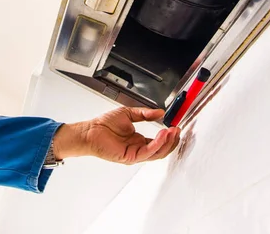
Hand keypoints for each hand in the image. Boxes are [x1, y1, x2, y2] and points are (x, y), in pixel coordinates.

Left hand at [53, 107, 180, 164]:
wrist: (91, 130)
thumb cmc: (105, 124)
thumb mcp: (130, 114)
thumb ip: (145, 114)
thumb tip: (160, 112)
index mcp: (139, 141)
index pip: (159, 142)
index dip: (169, 136)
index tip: (176, 127)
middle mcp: (138, 149)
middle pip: (161, 150)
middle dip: (172, 141)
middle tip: (178, 130)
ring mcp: (135, 155)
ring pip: (157, 153)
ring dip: (167, 142)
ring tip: (172, 131)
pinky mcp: (130, 157)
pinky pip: (148, 152)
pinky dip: (157, 144)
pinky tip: (162, 134)